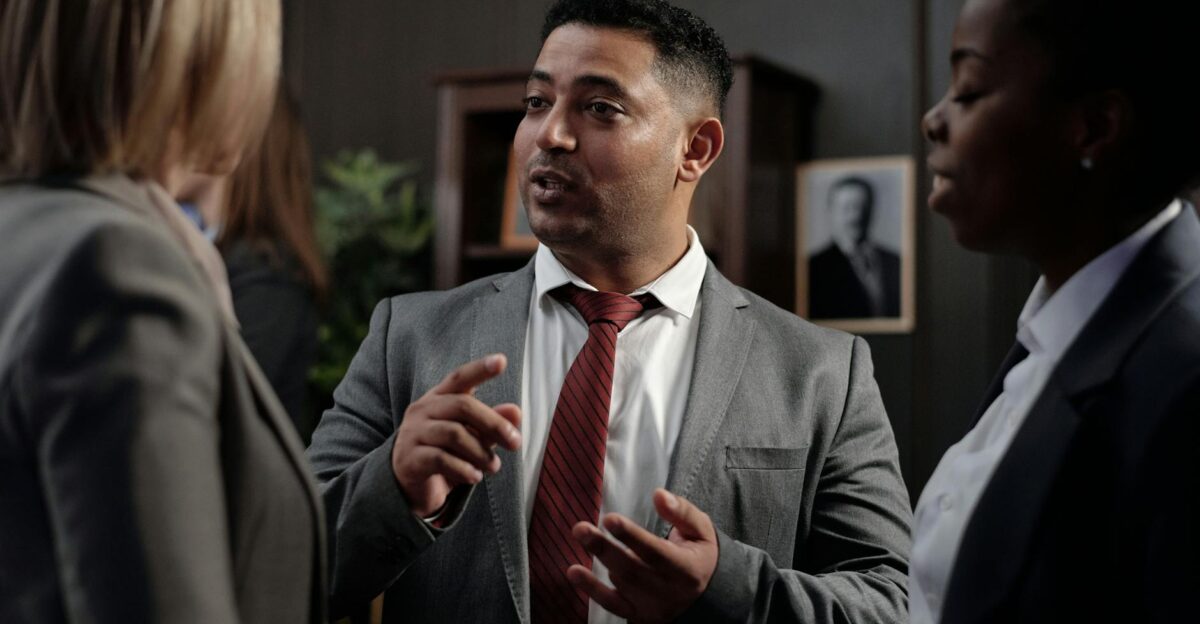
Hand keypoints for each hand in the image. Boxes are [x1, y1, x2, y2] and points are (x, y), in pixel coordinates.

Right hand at [391, 354, 521, 517]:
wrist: (409, 485)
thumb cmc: (445, 453)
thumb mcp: (471, 437)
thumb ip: (491, 424)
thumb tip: (516, 412)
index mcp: (439, 398)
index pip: (459, 378)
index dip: (479, 369)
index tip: (501, 361)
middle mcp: (423, 410)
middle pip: (462, 405)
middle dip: (493, 423)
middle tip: (516, 443)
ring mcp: (413, 433)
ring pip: (453, 434)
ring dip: (481, 452)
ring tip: (494, 466)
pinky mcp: (409, 458)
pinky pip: (440, 459)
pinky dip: (463, 469)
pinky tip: (475, 476)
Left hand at [567, 489, 718, 622]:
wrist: (708, 596)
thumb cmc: (700, 555)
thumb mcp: (701, 530)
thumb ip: (682, 512)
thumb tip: (658, 495)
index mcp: (686, 569)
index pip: (655, 553)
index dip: (632, 537)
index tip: (610, 519)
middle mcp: (669, 591)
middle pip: (632, 570)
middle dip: (604, 548)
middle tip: (580, 528)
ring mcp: (653, 607)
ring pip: (622, 584)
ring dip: (601, 559)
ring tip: (583, 534)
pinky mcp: (639, 615)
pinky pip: (612, 605)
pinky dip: (592, 590)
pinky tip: (574, 572)